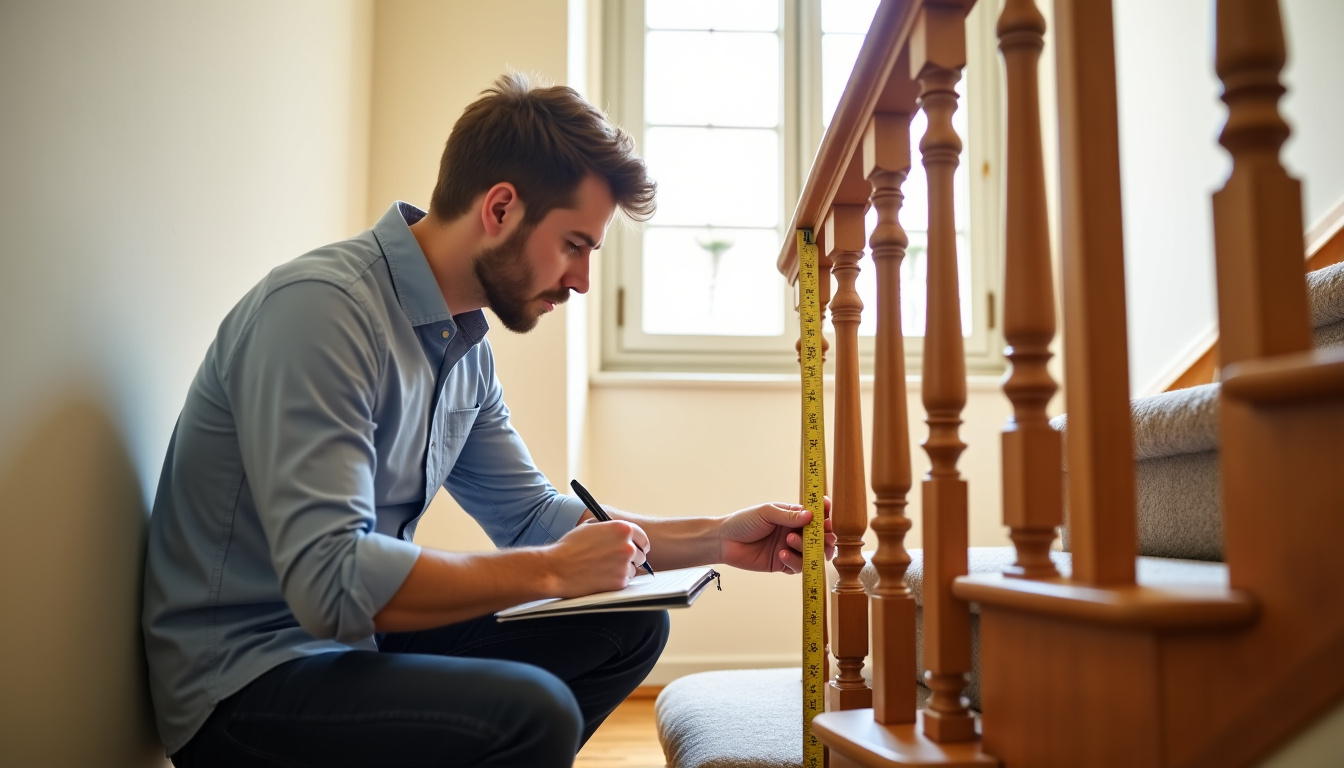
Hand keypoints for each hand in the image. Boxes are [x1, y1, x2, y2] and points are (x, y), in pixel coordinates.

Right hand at [546, 519, 650, 596]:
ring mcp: (625, 565)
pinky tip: (601, 576)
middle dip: (631, 558)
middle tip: (616, 560)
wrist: (557, 568)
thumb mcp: (590, 527)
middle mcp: (627, 546)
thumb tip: (620, 533)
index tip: (638, 548)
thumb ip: (610, 528)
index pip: (642, 537)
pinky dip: (616, 580)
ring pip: (633, 569)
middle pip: (640, 554)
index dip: (639, 544)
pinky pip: (625, 581)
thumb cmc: (569, 548)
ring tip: (603, 568)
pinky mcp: (620, 582)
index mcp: (622, 529)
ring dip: (623, 569)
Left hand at [718, 498, 835, 573]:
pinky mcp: (783, 564)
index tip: (828, 516)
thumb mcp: (766, 513)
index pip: (815, 516)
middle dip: (825, 537)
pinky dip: (794, 561)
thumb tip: (811, 515)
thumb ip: (788, 516)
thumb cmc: (743, 522)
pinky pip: (798, 567)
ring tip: (790, 541)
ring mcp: (790, 549)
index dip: (824, 515)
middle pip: (819, 537)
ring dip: (807, 548)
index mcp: (792, 516)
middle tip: (824, 537)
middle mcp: (794, 532)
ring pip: (812, 553)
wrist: (724, 541)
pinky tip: (781, 553)